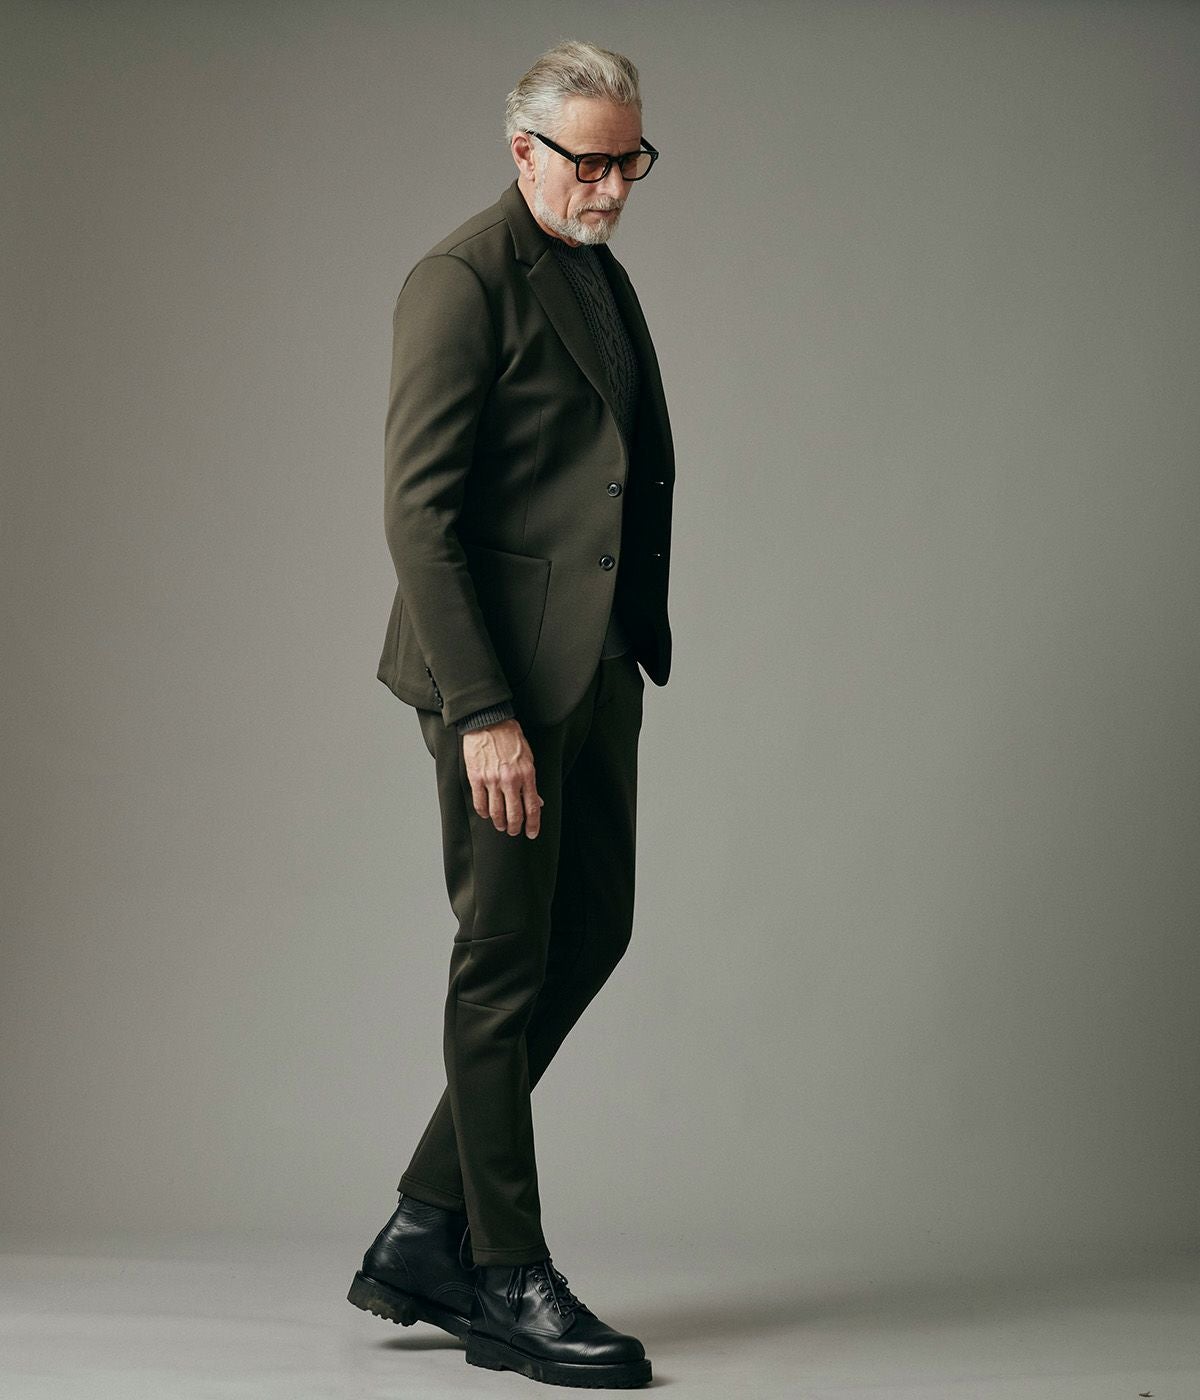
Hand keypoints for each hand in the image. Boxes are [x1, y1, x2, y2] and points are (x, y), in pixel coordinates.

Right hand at [461, 718, 543, 837]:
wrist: (489, 722)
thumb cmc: (510, 738)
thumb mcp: (528, 758)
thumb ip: (531, 782)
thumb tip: (537, 800)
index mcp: (526, 775)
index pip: (532, 807)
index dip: (533, 824)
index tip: (531, 833)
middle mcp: (510, 780)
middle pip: (514, 814)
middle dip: (514, 828)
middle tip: (513, 831)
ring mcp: (492, 780)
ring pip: (496, 812)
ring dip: (499, 823)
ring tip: (500, 825)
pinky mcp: (476, 777)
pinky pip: (480, 802)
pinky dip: (484, 812)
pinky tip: (486, 814)